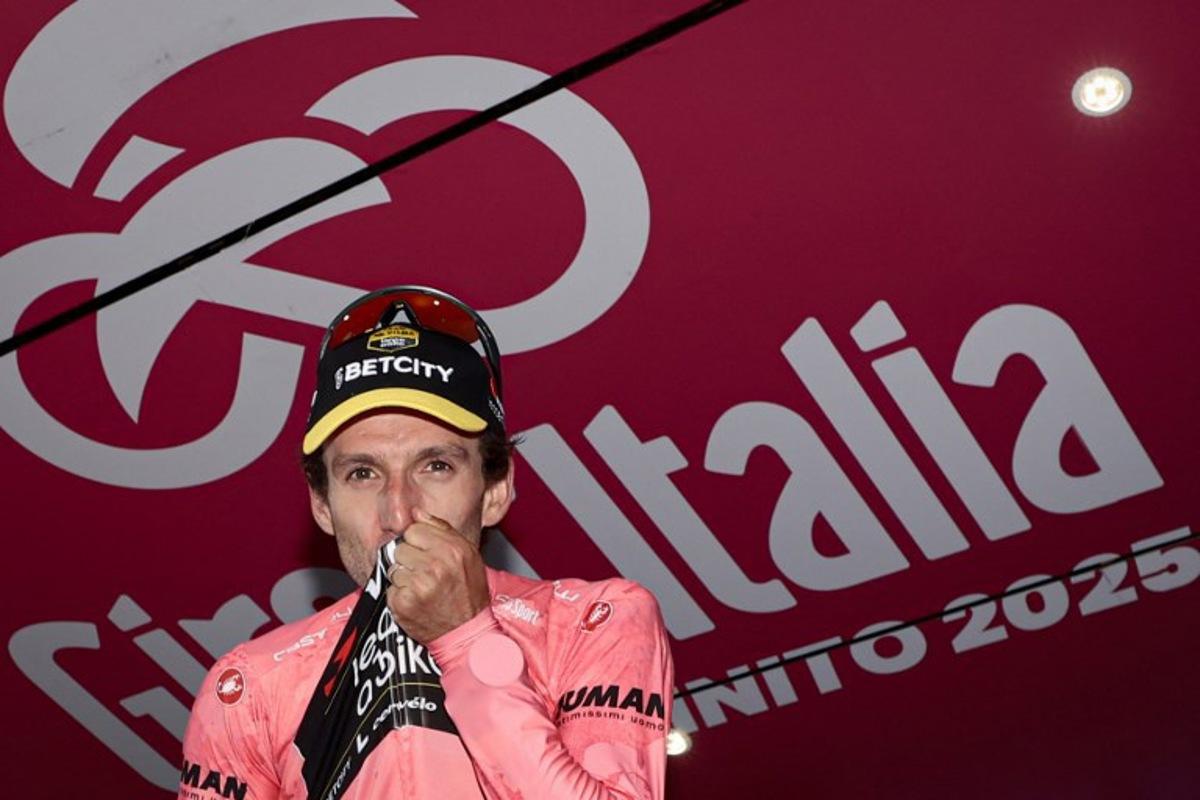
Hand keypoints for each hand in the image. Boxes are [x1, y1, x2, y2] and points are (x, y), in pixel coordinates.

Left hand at [385, 509, 489, 643]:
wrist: (466, 631)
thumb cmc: (469, 592)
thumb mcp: (467, 554)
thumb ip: (441, 529)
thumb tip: (416, 512)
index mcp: (452, 549)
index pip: (413, 530)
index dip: (418, 542)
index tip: (426, 555)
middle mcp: (435, 565)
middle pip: (400, 548)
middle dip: (409, 560)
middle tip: (425, 575)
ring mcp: (417, 586)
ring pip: (393, 569)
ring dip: (403, 578)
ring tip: (422, 589)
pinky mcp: (403, 604)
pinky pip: (390, 589)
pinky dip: (399, 596)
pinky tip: (415, 601)